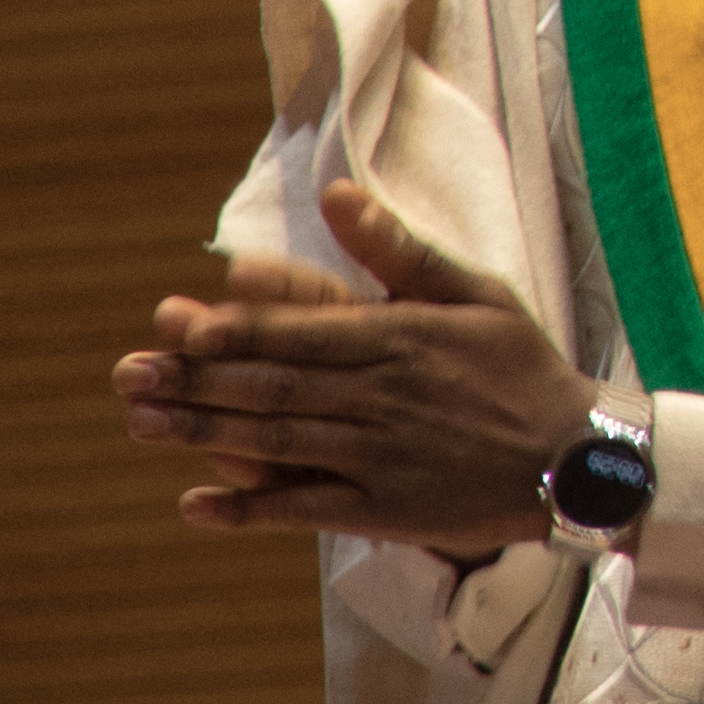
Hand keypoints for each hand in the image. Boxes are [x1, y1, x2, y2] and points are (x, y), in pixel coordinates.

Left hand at [116, 179, 596, 550]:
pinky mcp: (386, 510)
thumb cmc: (520, 366)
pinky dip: (249, 510)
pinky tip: (195, 505)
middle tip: (127, 375)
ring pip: (279, 442)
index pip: (304, 332)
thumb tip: (336, 192)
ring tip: (140, 423)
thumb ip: (399, 249)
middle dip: (196, 381)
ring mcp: (381, 458)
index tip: (179, 325)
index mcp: (402, 338)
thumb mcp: (475, 292)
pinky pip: (306, 510)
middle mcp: (383, 396)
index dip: (238, 331)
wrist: (577, 458)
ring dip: (204, 434)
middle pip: (275, 387)